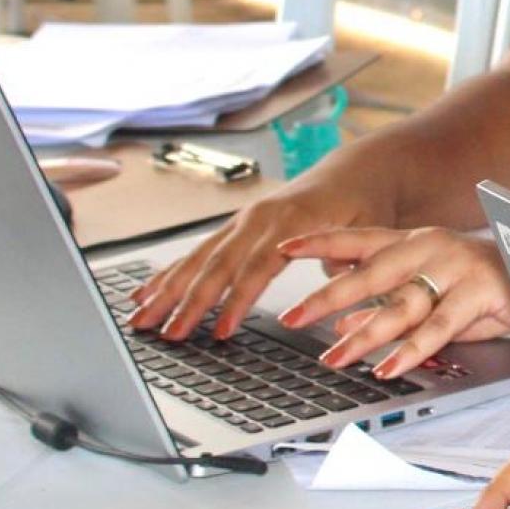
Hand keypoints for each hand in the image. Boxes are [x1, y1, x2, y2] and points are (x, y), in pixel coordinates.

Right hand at [127, 180, 398, 342]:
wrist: (355, 173)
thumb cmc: (364, 205)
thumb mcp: (369, 231)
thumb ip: (350, 258)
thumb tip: (335, 281)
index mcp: (292, 220)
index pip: (258, 266)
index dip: (237, 301)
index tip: (220, 332)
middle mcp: (259, 219)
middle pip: (218, 265)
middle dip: (189, 303)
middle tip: (167, 335)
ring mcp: (243, 221)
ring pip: (199, 259)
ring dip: (167, 291)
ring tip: (140, 319)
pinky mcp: (235, 227)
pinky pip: (197, 252)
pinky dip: (170, 274)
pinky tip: (145, 293)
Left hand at [279, 226, 509, 377]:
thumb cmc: (487, 287)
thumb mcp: (432, 295)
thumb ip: (390, 306)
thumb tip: (346, 323)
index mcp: (416, 241)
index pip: (359, 239)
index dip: (320, 242)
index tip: (282, 250)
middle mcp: (433, 246)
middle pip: (371, 272)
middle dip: (328, 296)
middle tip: (293, 316)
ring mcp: (458, 266)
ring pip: (402, 303)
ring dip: (364, 335)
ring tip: (334, 357)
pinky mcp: (482, 291)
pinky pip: (439, 326)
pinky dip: (410, 349)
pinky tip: (387, 367)